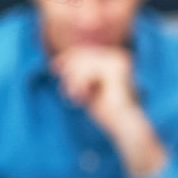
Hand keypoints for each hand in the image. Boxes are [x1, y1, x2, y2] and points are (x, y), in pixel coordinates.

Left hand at [50, 46, 164, 175]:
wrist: (124, 125)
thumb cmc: (107, 110)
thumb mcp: (87, 88)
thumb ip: (77, 74)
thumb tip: (58, 62)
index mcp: (114, 59)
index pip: (85, 52)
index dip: (67, 58)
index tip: (53, 68)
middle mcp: (119, 57)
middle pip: (83, 55)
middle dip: (70, 72)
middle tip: (66, 91)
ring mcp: (119, 62)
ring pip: (83, 63)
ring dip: (74, 81)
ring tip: (75, 97)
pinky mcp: (117, 71)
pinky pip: (89, 71)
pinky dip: (81, 85)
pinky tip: (82, 98)